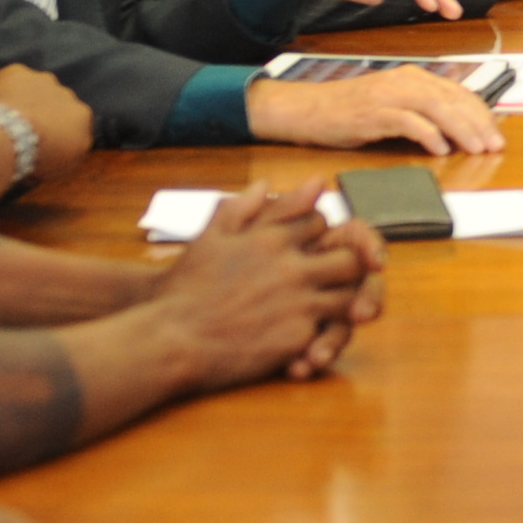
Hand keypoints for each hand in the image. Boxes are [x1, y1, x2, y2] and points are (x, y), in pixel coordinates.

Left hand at [0, 67, 94, 177]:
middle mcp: (68, 94)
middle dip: (48, 110)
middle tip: (28, 128)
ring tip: (11, 114)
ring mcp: (42, 80)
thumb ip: (71, 151)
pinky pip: (14, 79)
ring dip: (30, 96)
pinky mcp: (18, 71)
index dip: (61, 130)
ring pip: (39, 86)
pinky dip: (7, 88)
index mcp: (83, 117)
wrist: (6, 138)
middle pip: (60, 100)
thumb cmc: (36, 158)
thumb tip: (64, 147)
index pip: (77, 122)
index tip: (47, 140)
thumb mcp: (63, 166)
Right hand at [149, 186, 372, 384]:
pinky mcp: (297, 338)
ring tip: (337, 307)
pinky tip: (319, 336)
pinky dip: (330, 333)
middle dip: (350, 264)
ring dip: (348, 300)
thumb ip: (242, 208)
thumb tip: (267, 183)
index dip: (323, 233)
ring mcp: (297, 303)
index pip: (320, 222)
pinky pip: (332, 330)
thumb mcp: (210, 239)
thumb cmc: (185, 288)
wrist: (172, 339)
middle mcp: (290, 267)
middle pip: (348, 257)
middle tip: (340, 277)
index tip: (317, 245)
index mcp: (270, 239)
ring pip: (350, 295)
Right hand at [247, 61, 506, 154]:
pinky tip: (440, 148)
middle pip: (452, 99)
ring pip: (436, 108)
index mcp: (412, 77)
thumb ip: (420, 112)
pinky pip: (407, 121)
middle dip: (478, 124)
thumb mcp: (390, 106)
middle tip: (495, 145)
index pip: (457, 93)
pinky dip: (427, 134)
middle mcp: (404, 81)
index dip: (481, 114)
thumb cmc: (347, 111)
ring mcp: (388, 95)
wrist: (306, 109)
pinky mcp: (373, 112)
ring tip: (476, 148)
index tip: (496, 133)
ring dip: (460, 129)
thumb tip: (454, 131)